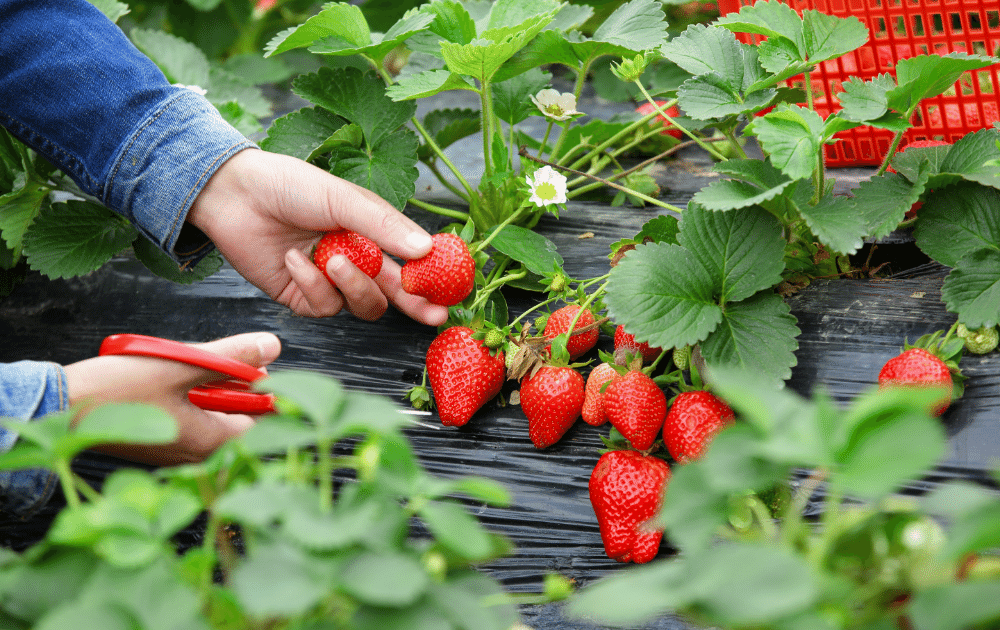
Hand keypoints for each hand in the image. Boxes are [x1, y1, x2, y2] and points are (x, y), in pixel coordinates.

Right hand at [63, 332, 281, 464]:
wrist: (61, 406)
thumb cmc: (117, 390)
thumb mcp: (182, 364)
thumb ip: (231, 358)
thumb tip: (272, 346)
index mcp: (212, 443)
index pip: (264, 419)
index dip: (264, 388)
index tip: (251, 365)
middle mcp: (198, 455)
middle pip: (240, 415)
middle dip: (234, 384)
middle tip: (212, 360)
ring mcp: (178, 450)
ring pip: (214, 413)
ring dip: (209, 386)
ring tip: (183, 366)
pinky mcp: (161, 442)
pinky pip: (191, 416)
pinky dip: (189, 395)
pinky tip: (168, 377)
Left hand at [186, 148, 448, 324]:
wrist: (233, 194)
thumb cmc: (289, 185)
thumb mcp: (343, 198)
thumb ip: (383, 225)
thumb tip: (424, 249)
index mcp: (371, 233)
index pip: (409, 262)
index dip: (430, 279)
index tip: (450, 290)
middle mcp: (354, 259)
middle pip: (393, 293)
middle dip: (413, 304)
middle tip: (430, 314)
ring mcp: (328, 281)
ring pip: (360, 304)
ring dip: (349, 285)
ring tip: (329, 259)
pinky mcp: (301, 297)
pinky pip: (322, 307)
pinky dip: (310, 285)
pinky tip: (294, 259)